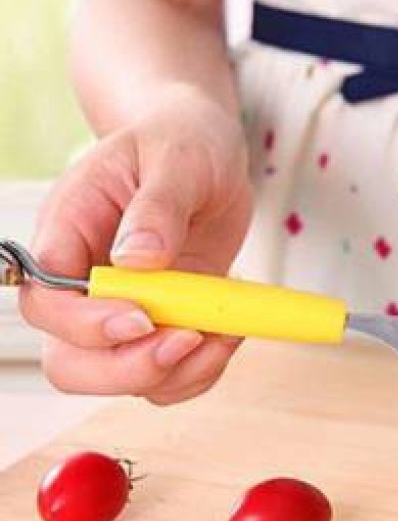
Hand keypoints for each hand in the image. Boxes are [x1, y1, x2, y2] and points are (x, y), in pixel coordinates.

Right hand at [21, 85, 252, 404]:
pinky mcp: (164, 323)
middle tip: (188, 339)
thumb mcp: (175, 157)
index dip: (87, 325)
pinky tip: (227, 333)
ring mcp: (125, 310)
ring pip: (122, 380)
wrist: (207, 151)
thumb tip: (137, 258)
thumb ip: (157, 206)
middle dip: (129, 368)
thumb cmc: (181, 141)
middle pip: (71, 362)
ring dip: (176, 373)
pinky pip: (170, 375)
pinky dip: (201, 370)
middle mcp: (88, 282)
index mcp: (69, 232)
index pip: (47, 303)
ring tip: (222, 331)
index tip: (143, 317)